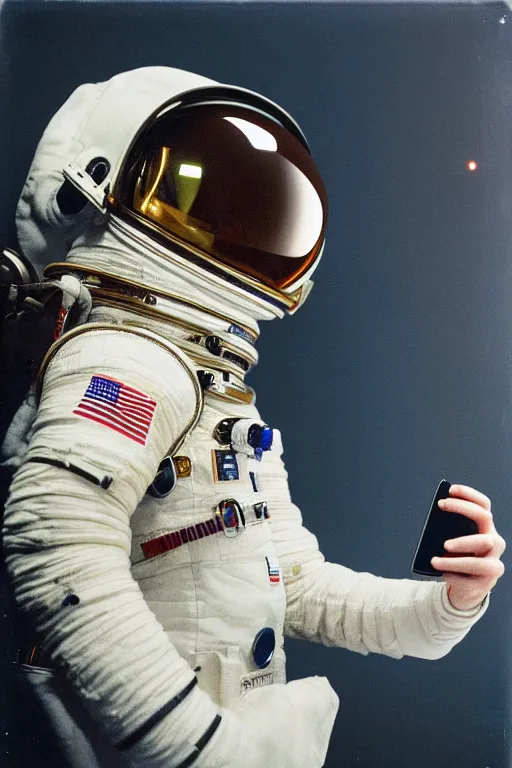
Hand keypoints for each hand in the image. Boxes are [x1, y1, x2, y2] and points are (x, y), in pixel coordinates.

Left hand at [430, 484, 505, 609]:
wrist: (466, 589)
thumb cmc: (457, 559)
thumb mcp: (452, 542)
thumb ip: (447, 531)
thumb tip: (433, 522)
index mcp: (486, 529)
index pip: (484, 505)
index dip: (469, 494)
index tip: (450, 489)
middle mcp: (494, 542)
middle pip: (485, 518)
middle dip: (462, 509)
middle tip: (441, 507)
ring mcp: (494, 561)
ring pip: (481, 549)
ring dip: (457, 552)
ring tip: (437, 555)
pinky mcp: (487, 580)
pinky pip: (470, 573)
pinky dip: (452, 569)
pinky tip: (439, 567)